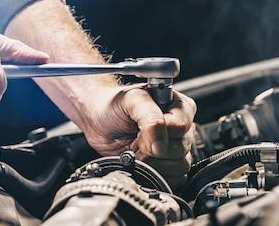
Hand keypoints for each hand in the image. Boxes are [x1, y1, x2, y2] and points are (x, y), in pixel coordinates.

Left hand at [79, 85, 195, 189]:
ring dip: (154, 164)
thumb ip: (150, 119)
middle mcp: (179, 128)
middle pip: (181, 150)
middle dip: (153, 150)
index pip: (180, 127)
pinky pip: (174, 179)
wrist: (97, 119)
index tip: (140, 131)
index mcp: (178, 107)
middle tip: (137, 141)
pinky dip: (156, 175)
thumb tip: (160, 146)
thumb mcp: (132, 101)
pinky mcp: (165, 165)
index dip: (159, 134)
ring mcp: (172, 147)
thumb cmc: (113, 104)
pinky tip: (142, 162)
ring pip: (180, 166)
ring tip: (138, 151)